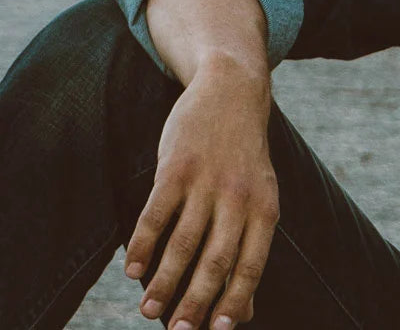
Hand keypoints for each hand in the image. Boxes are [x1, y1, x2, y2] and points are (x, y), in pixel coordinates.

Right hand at [124, 56, 278, 328]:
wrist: (233, 94)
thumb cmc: (245, 160)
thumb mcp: (260, 199)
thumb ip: (251, 250)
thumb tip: (247, 312)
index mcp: (266, 209)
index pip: (252, 263)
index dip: (237, 298)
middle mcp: (239, 198)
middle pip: (216, 260)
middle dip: (196, 301)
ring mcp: (208, 182)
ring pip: (183, 242)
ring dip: (164, 281)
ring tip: (148, 312)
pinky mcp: (176, 168)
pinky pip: (156, 214)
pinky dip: (143, 244)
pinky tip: (132, 270)